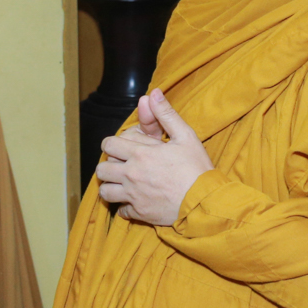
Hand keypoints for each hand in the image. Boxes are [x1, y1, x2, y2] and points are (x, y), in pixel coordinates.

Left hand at [94, 87, 213, 225]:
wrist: (205, 201)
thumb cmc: (196, 167)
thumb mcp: (185, 136)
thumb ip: (166, 114)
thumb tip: (153, 93)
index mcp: (140, 153)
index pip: (108, 145)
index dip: (112, 144)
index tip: (122, 147)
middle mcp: (131, 174)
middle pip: (101, 169)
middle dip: (108, 165)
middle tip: (122, 166)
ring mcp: (133, 196)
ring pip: (105, 192)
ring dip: (111, 187)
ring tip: (123, 184)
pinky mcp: (139, 213)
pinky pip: (120, 211)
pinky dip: (124, 207)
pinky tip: (135, 201)